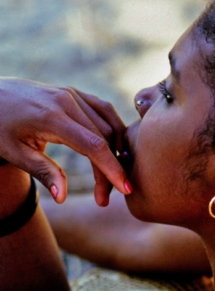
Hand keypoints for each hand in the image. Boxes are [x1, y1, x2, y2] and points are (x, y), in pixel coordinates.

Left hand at [0, 77, 131, 205]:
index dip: (112, 169)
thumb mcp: (13, 153)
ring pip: (108, 124)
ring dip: (115, 151)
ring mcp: (72, 94)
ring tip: (111, 177)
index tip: (125, 189)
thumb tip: (63, 197)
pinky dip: (113, 129)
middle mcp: (67, 101)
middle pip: (104, 139)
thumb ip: (42, 172)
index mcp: (52, 117)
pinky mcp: (74, 92)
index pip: (94, 146)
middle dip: (110, 169)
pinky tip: (114, 148)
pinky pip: (103, 110)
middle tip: (104, 198)